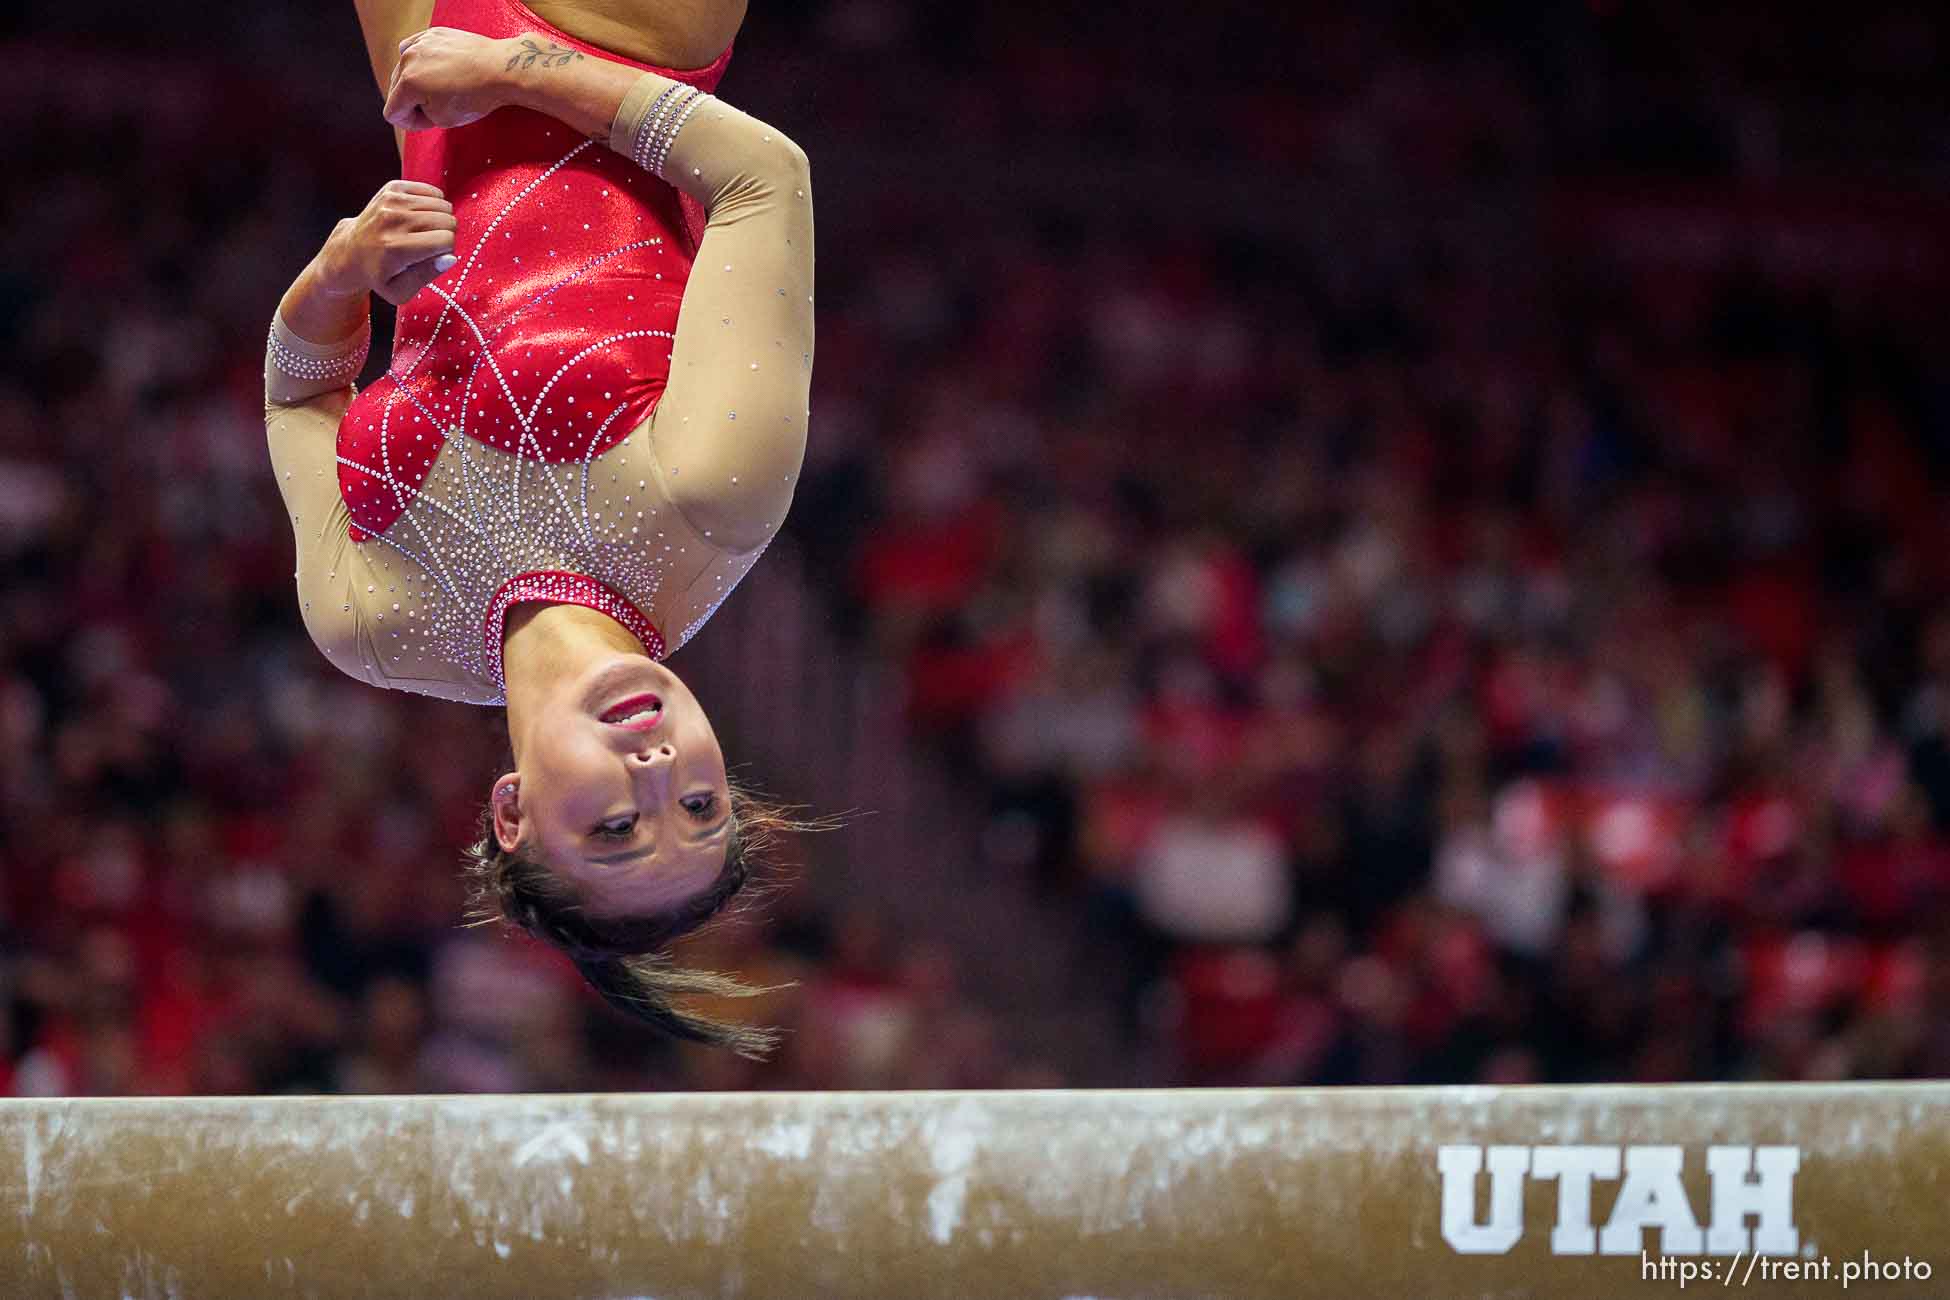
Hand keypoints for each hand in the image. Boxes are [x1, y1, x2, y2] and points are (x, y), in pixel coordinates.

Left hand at [317, 181, 459, 305]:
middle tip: (428, 244)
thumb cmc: (378, 275)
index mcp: (395, 248)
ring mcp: (391, 201)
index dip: (446, 251)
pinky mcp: (392, 188)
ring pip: (443, 204)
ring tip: (422, 231)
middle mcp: (392, 219)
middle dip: (445, 234)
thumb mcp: (400, 292)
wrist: (350, 251)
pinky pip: (433, 192)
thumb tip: (450, 257)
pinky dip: (432, 204)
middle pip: (447, 220)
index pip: (446, 240)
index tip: (434, 256)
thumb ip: (427, 276)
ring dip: (439, 219)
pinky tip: (419, 216)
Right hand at [383, 27, 514, 131]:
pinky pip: (414, 49)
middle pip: (395, 89)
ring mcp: (420, 43)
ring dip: (417, 82)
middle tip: (437, 107)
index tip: (430, 121)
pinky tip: (435, 69)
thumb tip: (415, 106)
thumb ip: (420, 116)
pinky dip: (421, 62)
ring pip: (404, 69)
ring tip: (441, 88)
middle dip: (412, 102)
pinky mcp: (432, 34)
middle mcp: (408, 58)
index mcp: (409, 82)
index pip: (392, 112)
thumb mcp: (443, 120)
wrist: (500, 69)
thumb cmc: (476, 96)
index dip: (411, 123)